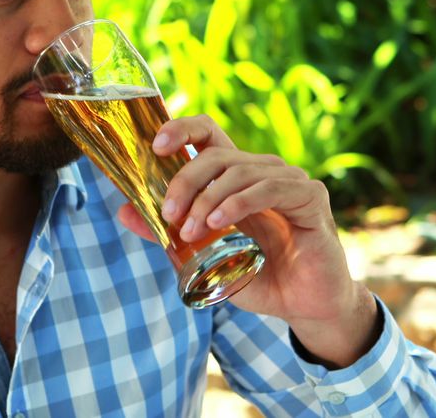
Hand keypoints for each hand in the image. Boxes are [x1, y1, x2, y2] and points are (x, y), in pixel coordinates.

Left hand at [116, 115, 379, 367]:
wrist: (305, 306)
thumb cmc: (259, 276)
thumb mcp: (206, 256)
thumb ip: (170, 233)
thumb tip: (124, 212)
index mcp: (237, 176)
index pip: (208, 133)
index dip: (181, 129)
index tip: (156, 146)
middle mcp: (263, 170)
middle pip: (217, 154)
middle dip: (185, 180)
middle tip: (168, 213)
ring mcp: (290, 180)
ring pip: (239, 171)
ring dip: (208, 199)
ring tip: (192, 230)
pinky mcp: (310, 197)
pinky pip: (269, 188)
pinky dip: (239, 202)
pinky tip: (220, 222)